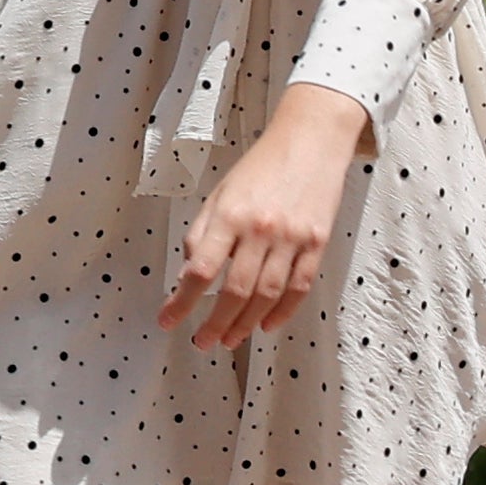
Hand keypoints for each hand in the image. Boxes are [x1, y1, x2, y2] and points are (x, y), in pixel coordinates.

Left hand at [162, 84, 366, 349]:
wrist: (310, 143)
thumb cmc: (259, 168)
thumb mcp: (220, 194)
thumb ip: (204, 233)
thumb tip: (192, 272)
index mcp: (229, 216)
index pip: (201, 270)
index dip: (182, 301)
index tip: (167, 320)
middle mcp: (260, 230)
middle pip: (235, 291)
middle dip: (215, 322)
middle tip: (201, 341)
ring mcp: (293, 240)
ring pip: (267, 295)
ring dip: (245, 324)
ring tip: (228, 339)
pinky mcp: (318, 245)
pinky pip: (299, 288)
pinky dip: (282, 312)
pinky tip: (265, 326)